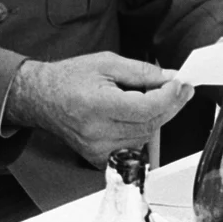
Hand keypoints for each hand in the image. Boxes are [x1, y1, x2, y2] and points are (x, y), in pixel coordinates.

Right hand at [5, 52, 193, 168]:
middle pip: (150, 124)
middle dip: (169, 104)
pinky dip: (142, 131)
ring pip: (146, 137)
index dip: (170, 96)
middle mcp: (97, 133)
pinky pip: (133, 147)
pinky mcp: (98, 159)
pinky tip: (137, 115)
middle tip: (177, 88)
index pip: (148, 108)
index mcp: (98, 106)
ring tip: (150, 97)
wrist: (41, 98)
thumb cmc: (69, 78)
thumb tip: (171, 78)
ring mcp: (97, 150)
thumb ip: (142, 72)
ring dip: (156, 117)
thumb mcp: (107, 63)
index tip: (181, 84)